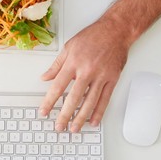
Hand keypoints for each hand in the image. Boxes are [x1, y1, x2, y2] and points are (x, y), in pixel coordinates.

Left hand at [40, 17, 129, 132]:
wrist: (116, 30)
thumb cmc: (93, 36)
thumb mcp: (69, 46)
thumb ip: (56, 65)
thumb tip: (45, 77)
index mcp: (74, 62)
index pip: (58, 86)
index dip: (49, 101)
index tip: (44, 111)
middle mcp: (87, 71)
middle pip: (74, 98)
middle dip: (65, 115)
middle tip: (59, 127)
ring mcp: (101, 76)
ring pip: (90, 102)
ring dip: (81, 118)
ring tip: (74, 128)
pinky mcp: (112, 79)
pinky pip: (105, 99)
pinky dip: (99, 112)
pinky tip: (93, 121)